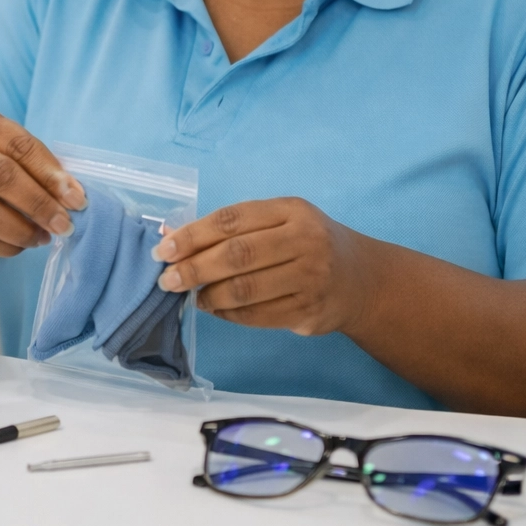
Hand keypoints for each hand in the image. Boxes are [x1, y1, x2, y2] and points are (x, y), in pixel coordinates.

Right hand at [0, 110, 85, 257]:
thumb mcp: (13, 153)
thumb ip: (42, 168)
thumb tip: (74, 196)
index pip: (18, 144)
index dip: (50, 173)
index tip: (76, 198)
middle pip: (0, 176)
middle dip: (39, 203)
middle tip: (64, 224)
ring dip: (23, 230)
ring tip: (44, 237)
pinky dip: (5, 246)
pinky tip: (22, 245)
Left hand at [150, 198, 371, 336]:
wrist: (362, 279)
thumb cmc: (308, 243)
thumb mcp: (279, 222)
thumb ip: (230, 228)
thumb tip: (170, 235)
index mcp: (291, 210)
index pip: (232, 220)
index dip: (193, 235)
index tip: (164, 250)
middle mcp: (305, 240)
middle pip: (237, 255)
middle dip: (195, 268)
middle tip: (168, 280)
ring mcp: (310, 277)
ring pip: (245, 289)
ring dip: (209, 295)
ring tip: (192, 296)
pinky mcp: (309, 311)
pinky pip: (257, 315)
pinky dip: (228, 314)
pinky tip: (214, 309)